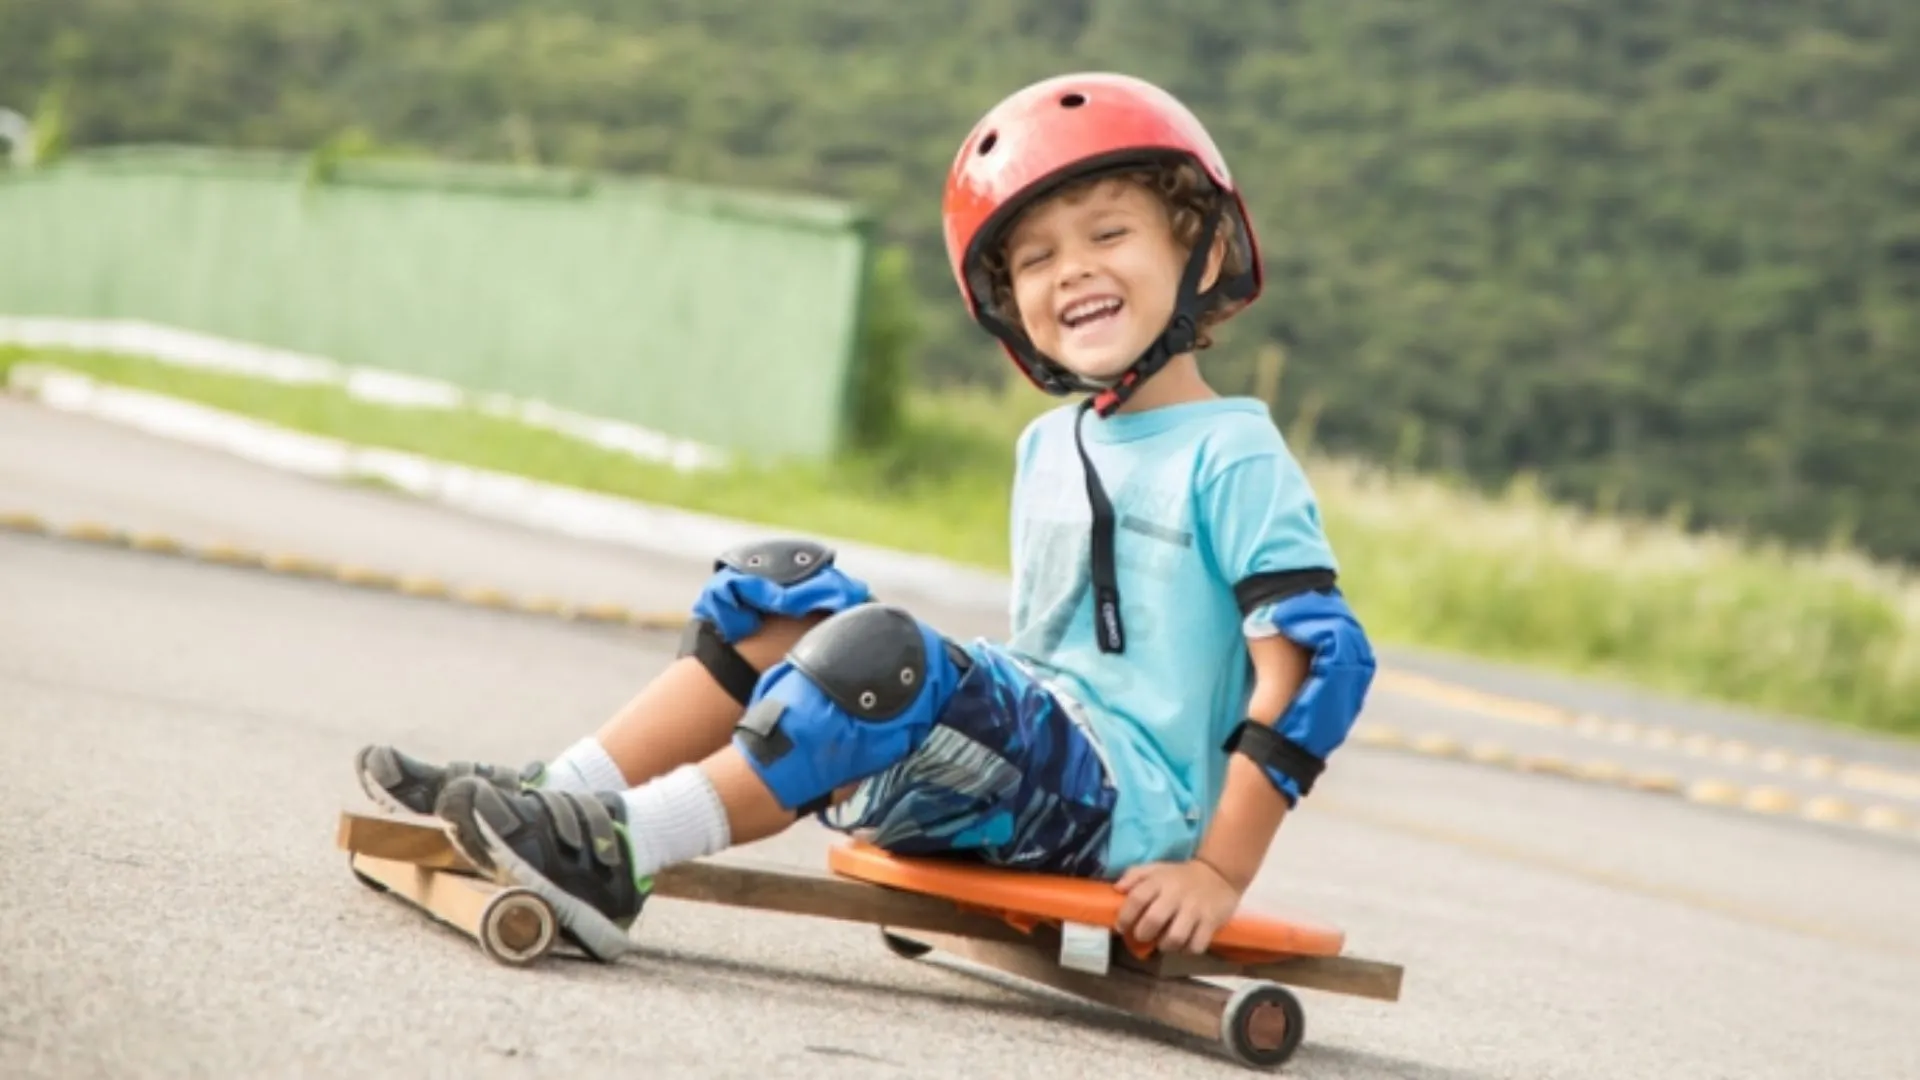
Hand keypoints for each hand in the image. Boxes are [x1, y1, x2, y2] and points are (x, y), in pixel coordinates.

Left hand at [1113, 859, 1242, 954]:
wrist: (1219, 874)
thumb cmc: (1179, 876)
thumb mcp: (1156, 869)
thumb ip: (1134, 875)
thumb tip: (1117, 889)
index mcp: (1160, 881)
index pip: (1137, 898)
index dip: (1125, 916)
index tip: (1121, 927)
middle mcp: (1176, 895)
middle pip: (1153, 921)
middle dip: (1142, 934)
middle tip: (1142, 936)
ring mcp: (1195, 910)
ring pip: (1175, 937)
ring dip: (1164, 945)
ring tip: (1164, 942)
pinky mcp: (1211, 922)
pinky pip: (1196, 945)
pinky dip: (1186, 950)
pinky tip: (1183, 944)